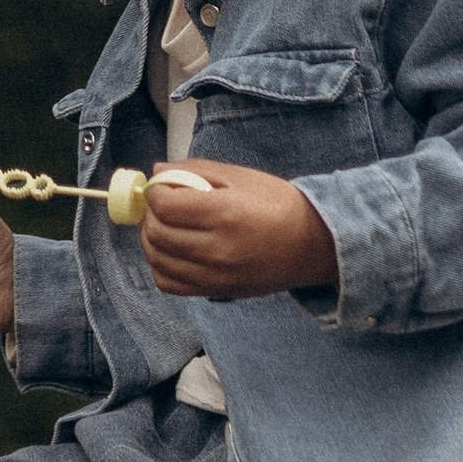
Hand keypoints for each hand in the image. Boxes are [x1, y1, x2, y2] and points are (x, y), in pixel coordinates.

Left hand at [139, 162, 338, 302]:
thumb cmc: (278, 204)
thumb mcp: (240, 176)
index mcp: (225, 214)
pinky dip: (161, 266)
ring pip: (158, 261)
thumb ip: (195, 170)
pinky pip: (170, 284)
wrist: (312, 244)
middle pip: (157, 234)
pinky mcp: (218, 291)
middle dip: (150, 215)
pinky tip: (172, 250)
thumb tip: (157, 170)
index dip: (155, 192)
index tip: (161, 186)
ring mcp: (217, 275)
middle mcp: (218, 249)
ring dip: (151, 240)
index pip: (166, 206)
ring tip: (165, 225)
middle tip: (161, 204)